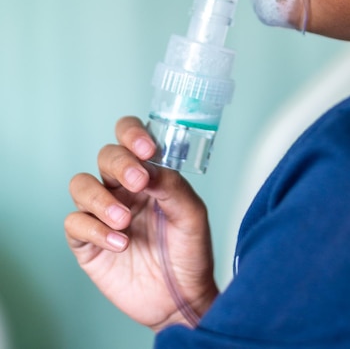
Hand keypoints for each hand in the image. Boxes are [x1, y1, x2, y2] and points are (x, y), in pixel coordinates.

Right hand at [65, 116, 218, 331]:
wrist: (181, 298)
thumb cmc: (189, 251)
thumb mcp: (192, 215)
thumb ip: (173, 186)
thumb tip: (150, 166)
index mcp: (150, 174)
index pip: (131, 138)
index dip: (132, 133)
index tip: (146, 147)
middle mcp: (123, 188)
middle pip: (106, 156)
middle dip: (120, 164)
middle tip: (139, 182)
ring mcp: (103, 213)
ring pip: (81, 185)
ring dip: (101, 199)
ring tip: (125, 221)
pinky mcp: (87, 242)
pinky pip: (75, 223)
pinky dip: (95, 230)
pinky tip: (120, 244)